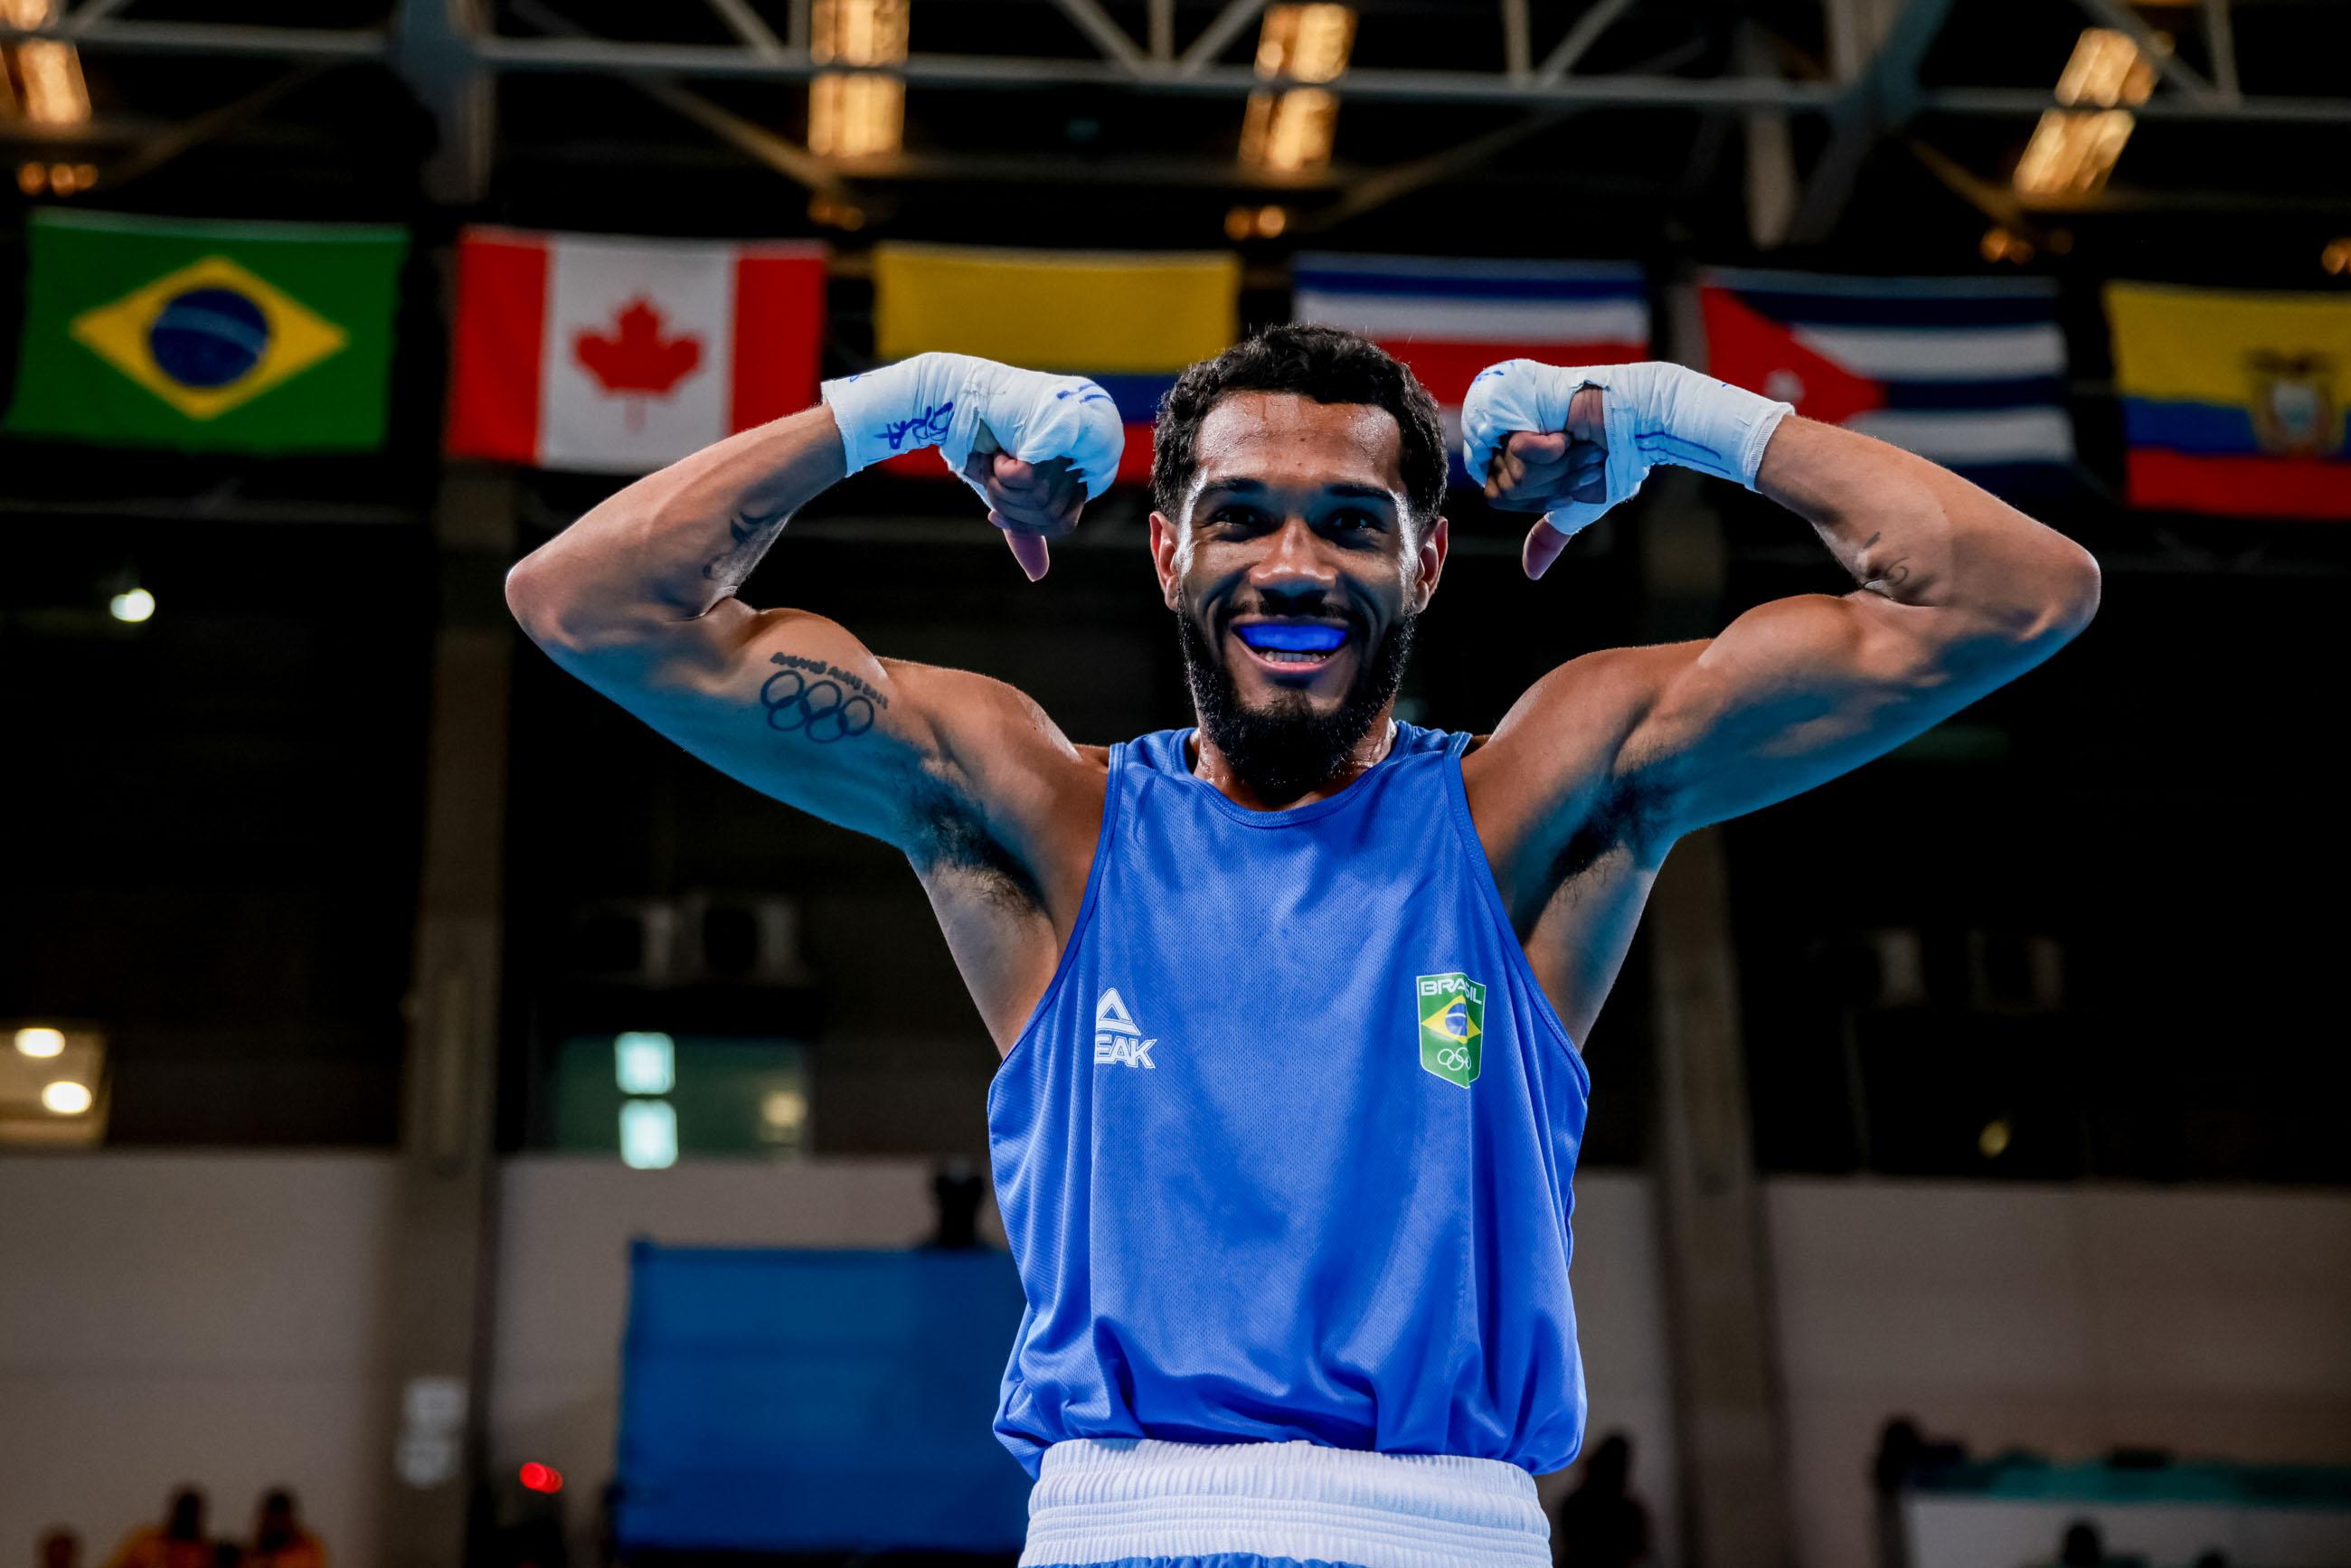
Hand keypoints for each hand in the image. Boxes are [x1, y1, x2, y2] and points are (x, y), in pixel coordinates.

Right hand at [961, 443, 1086, 582]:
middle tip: (991, 480)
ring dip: (1003, 488)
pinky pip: (1029, 479)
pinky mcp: (1061, 429)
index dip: (1024, 525)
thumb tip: (1039, 575)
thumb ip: (1026, 530)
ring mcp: (1079, 440)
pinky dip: (1004, 471)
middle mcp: (1089, 454)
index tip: (992, 514)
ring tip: (995, 462)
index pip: (1062, 525)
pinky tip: (999, 451)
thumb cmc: (987, 443)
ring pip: (1039, 498)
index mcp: (1081, 472)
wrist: (963, 400)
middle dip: (1009, 507)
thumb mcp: (1010, 494)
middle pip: (1050, 515)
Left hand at [1463, 358, 1794, 578]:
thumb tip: (1531, 572)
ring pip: (1507, 472)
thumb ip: (1549, 533)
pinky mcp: (1508, 397)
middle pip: (1500, 488)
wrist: (1641, 421)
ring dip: (1554, 467)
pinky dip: (1549, 449)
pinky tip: (1564, 432)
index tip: (1573, 476)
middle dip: (1548, 482)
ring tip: (1574, 441)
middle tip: (1578, 454)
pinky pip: (1516, 451)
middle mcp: (1498, 432)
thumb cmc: (1616, 456)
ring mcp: (1500, 412)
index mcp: (1508, 454)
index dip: (1539, 495)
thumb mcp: (1577, 503)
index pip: (1498, 497)